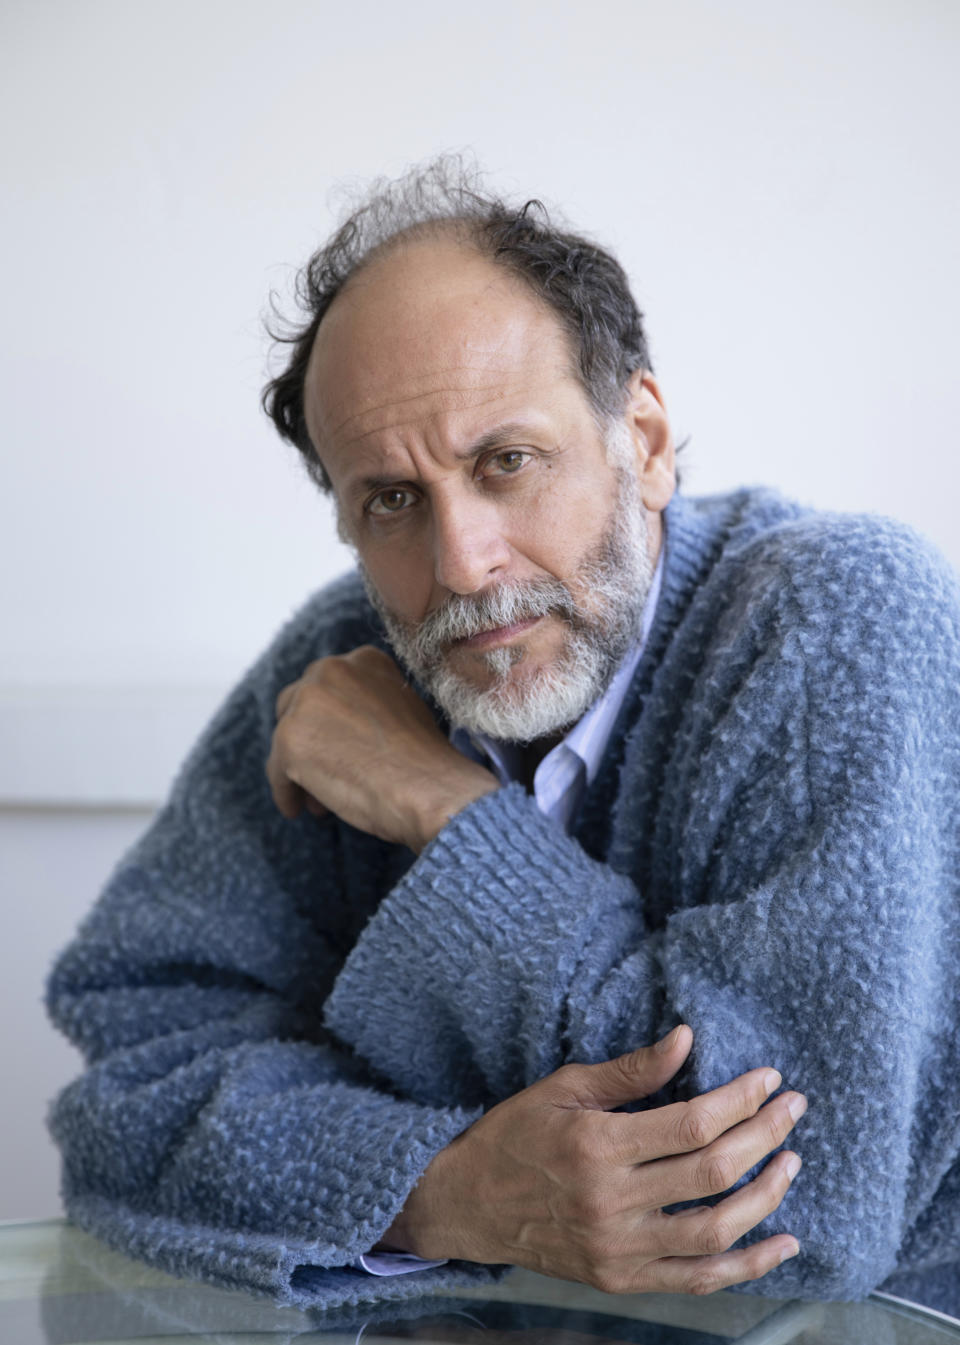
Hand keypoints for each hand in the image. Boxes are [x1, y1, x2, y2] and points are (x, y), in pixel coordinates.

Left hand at [266, 645, 498, 849]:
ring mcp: (307, 702)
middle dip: (308, 740)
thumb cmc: (426, 762)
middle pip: (295, 706)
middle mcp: (330, 670)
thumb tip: (342, 729)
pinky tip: (298, 810)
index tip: (339, 748)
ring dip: (298, 769)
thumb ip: (369, 706)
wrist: (430, 789)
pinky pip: (277, 772)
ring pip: (285, 740)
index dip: (329, 722)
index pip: (328, 687)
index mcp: (362, 660)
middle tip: (324, 774)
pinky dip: (287, 792)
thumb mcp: (404, 711)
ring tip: (317, 801)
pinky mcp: (290, 740)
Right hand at [382, 1026, 804, 1295]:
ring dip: (765, 1196)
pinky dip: (747, 1265)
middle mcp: (610, 1201)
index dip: (740, 1100)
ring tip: (791, 1162)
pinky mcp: (620, 1279)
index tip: (770, 1080)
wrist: (466, 1204)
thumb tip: (687, 1039)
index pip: (691, 1124)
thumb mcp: (564, 1087)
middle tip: (794, 1109)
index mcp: (597, 1145)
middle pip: (712, 1172)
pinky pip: (697, 1279)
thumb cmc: (515, 1134)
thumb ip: (631, 1070)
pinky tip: (782, 1242)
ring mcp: (617, 1248)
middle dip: (764, 1136)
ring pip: (714, 1230)